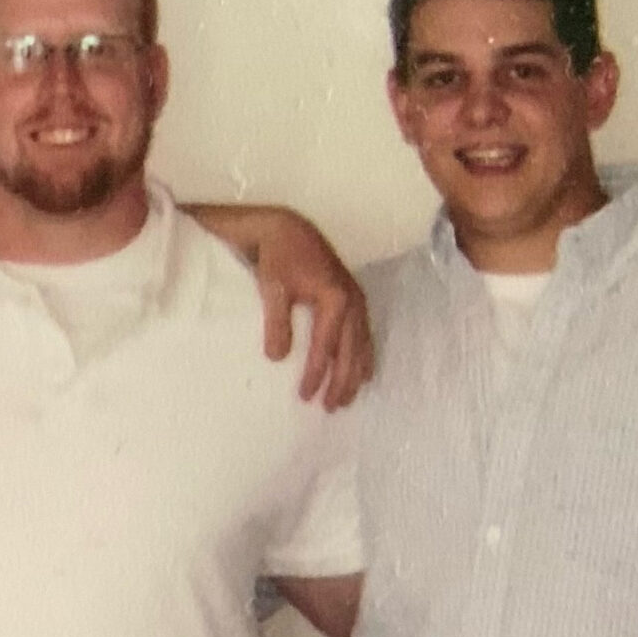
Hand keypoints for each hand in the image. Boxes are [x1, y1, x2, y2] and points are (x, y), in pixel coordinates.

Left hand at [244, 214, 371, 409]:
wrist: (286, 229)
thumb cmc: (277, 258)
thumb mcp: (273, 289)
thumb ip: (278, 323)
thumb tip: (278, 358)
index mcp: (335, 298)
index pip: (325, 346)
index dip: (317, 374)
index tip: (306, 397)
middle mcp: (352, 301)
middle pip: (350, 350)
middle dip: (342, 381)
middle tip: (331, 407)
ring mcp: (356, 299)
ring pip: (361, 343)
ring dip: (356, 372)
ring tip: (348, 398)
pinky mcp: (353, 297)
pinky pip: (364, 332)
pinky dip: (364, 354)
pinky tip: (364, 372)